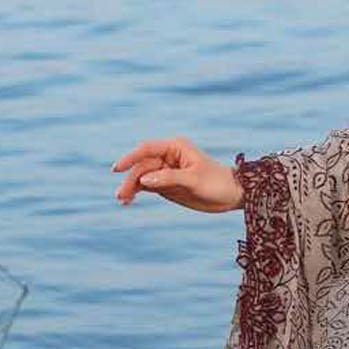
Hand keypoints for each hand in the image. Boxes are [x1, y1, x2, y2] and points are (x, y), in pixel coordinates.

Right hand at [110, 136, 244, 212]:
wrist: (231, 196)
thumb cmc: (217, 183)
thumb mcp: (194, 180)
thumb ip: (168, 178)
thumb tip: (144, 180)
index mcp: (175, 147)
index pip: (146, 149)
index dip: (130, 157)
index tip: (117, 168)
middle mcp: (167, 157)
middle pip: (142, 166)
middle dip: (130, 179)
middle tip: (121, 196)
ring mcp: (165, 171)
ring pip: (141, 177)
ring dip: (130, 187)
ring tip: (122, 200)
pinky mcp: (165, 184)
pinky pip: (146, 186)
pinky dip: (137, 192)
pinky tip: (128, 201)